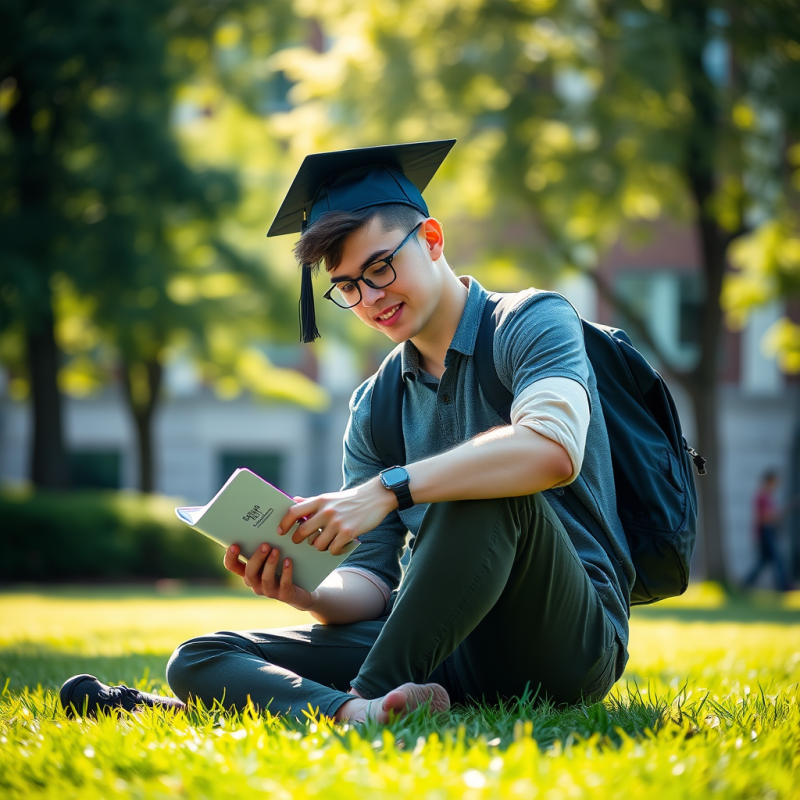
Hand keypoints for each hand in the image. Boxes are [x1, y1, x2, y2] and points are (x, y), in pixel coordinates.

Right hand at [223, 543, 315, 609]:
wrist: (302, 589)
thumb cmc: (283, 566)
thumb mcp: (271, 555)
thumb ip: (264, 544)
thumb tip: (262, 521)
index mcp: (249, 572)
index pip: (232, 567)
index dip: (231, 557)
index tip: (234, 545)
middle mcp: (256, 583)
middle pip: (249, 573)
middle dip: (256, 558)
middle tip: (265, 544)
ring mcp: (269, 590)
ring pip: (266, 579)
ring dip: (270, 563)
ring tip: (276, 550)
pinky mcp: (285, 595)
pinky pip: (284, 584)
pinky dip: (286, 572)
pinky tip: (288, 561)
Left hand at [276, 479, 396, 554]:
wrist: (376, 497)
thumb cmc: (350, 500)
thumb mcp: (329, 497)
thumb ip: (311, 501)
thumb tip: (292, 500)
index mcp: (320, 501)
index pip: (294, 511)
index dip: (284, 523)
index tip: (280, 531)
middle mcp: (326, 511)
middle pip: (303, 531)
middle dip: (298, 540)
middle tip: (300, 541)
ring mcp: (337, 522)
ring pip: (318, 544)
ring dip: (319, 546)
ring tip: (325, 542)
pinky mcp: (349, 532)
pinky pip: (333, 549)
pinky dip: (334, 550)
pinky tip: (338, 546)